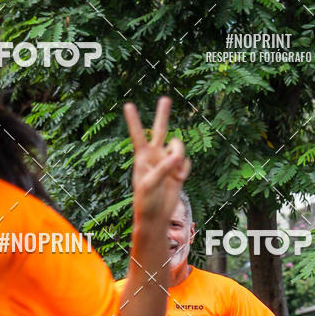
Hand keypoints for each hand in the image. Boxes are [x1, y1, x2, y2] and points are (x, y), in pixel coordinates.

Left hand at [124, 97, 190, 223]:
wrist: (156, 216)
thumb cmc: (146, 201)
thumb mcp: (150, 185)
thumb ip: (164, 168)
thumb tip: (178, 157)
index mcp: (142, 157)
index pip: (138, 135)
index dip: (134, 120)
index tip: (127, 105)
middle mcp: (155, 156)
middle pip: (160, 130)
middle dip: (163, 114)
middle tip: (165, 99)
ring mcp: (167, 162)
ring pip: (178, 146)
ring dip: (179, 153)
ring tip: (175, 170)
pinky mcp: (178, 171)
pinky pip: (187, 162)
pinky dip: (185, 170)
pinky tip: (178, 179)